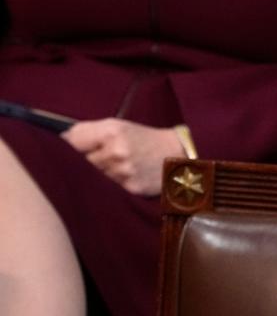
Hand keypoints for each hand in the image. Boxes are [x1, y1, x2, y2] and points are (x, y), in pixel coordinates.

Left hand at [61, 119, 183, 195]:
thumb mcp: (118, 126)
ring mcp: (124, 173)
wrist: (179, 155)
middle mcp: (116, 152)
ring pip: (93, 178)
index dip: (67, 146)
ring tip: (115, 168)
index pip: (71, 142)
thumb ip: (87, 131)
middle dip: (84, 162)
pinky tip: (124, 178)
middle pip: (79, 163)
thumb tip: (59, 141)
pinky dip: (111, 185)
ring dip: (98, 176)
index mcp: (111, 132)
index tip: (68, 150)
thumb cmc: (144, 139)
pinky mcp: (131, 189)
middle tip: (99, 160)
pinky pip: (109, 189)